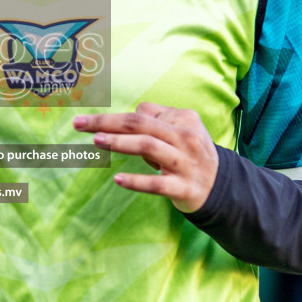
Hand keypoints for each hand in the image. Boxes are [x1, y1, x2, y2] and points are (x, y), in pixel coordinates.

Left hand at [73, 103, 220, 213]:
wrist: (223, 188)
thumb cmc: (191, 154)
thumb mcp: (182, 130)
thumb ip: (157, 119)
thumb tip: (125, 116)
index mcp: (184, 119)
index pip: (144, 114)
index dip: (116, 119)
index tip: (91, 125)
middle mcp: (186, 137)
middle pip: (140, 124)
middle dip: (107, 122)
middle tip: (79, 124)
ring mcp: (186, 163)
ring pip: (149, 146)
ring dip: (120, 143)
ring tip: (96, 141)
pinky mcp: (184, 188)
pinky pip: (157, 183)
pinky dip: (137, 181)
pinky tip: (118, 179)